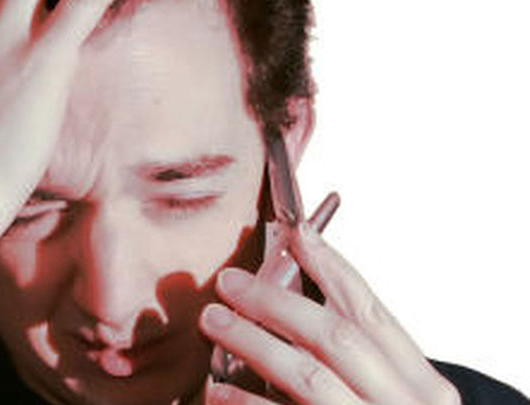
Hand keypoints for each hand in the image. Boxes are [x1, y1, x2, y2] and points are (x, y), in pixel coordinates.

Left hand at [200, 223, 460, 403]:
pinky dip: (246, 403)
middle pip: (333, 337)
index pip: (370, 312)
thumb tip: (292, 300)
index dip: (331, 268)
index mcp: (420, 382)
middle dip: (276, 302)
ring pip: (306, 376)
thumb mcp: (393, 392)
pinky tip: (218, 390)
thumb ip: (359, 356)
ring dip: (253, 342)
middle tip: (229, 283)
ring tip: (213, 320)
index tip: (296, 235)